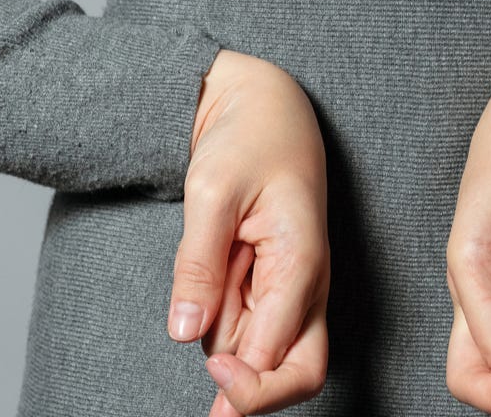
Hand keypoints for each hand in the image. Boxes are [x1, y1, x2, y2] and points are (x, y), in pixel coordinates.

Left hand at [167, 50, 329, 415]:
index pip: (281, 355)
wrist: (264, 105)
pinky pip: (250, 326)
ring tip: (201, 289)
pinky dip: (223, 332)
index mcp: (302, 264)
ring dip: (230, 357)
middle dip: (256, 398)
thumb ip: (198, 265)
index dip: (244, 380)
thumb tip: (184, 331)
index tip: (204, 358)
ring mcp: (291, 286)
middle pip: (300, 372)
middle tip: (211, 413)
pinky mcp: (273, 283)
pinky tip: (203, 300)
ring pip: (268, 354)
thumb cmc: (248, 139)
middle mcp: (305, 285)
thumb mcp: (211, 193)